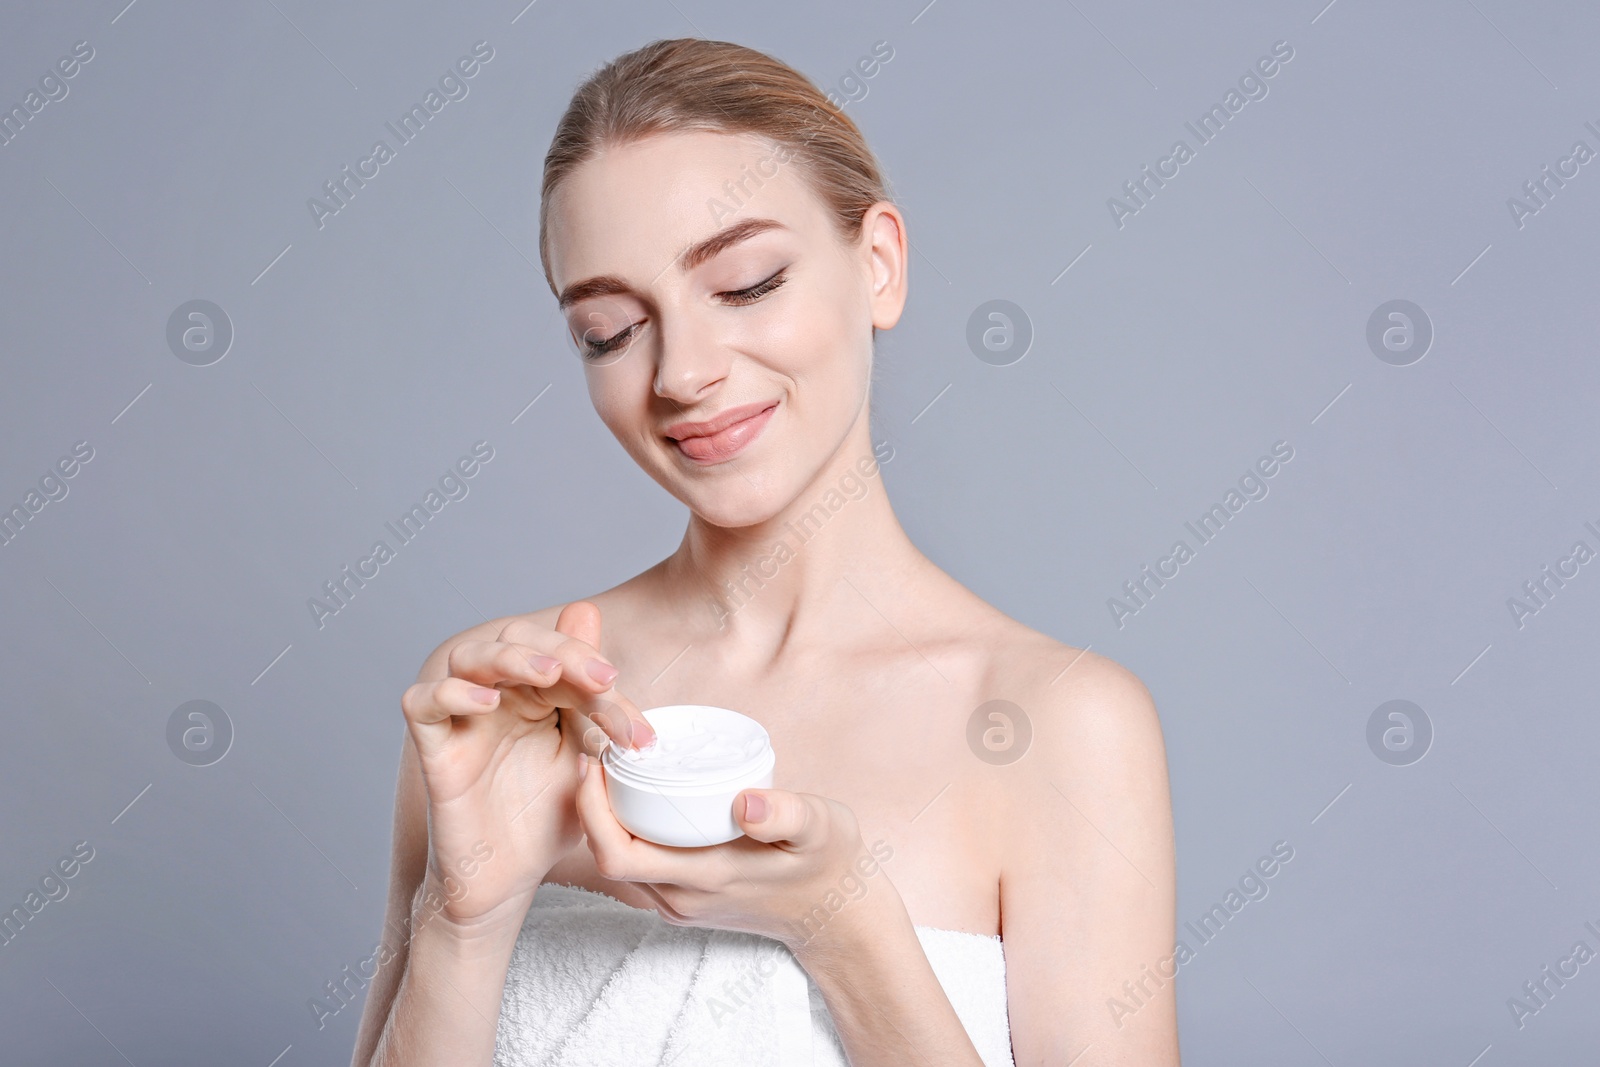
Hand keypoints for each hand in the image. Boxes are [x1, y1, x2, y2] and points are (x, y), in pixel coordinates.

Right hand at [400, 601, 653, 928]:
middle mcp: (499, 696)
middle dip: (561, 649)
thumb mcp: (586, 758)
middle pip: (516, 638)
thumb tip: (617, 649)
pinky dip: (450, 692)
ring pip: (468, 657)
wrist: (512, 878)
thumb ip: (596, 705)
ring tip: (546, 671)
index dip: (597, 669)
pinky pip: (422, 702)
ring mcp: (464, 719)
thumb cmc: (547, 816)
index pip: (562, 653)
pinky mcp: (435, 749)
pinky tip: (488, 701)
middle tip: (599, 679)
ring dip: (509, 656)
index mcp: (537, 693)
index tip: (629, 712)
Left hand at [574, 753, 892, 953]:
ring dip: (604, 821)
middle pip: (608, 859)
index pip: (620, 857)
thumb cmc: (829, 863)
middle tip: (598, 754)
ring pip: (620, 865)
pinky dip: (625, 834)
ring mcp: (681, 904)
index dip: (593, 812)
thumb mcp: (821, 829)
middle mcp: (683, 898)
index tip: (597, 762)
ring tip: (613, 769)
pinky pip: (638, 869)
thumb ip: (787, 815)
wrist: (838, 916)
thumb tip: (745, 802)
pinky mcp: (685, 902)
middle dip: (590, 807)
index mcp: (707, 877)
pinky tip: (636, 799)